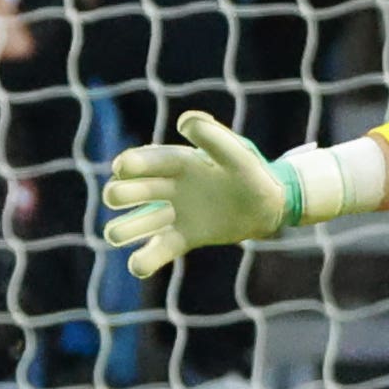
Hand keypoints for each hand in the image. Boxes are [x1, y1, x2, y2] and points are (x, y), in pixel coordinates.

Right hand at [101, 109, 293, 277]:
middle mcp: (169, 187)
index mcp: (179, 162)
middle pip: (129, 190)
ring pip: (135, 224)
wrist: (270, 206)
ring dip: (122, 230)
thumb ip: (215, 138)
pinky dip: (144, 260)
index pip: (149, 160)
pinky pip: (157, 250)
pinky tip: (138, 266)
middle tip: (120, 198)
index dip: (133, 163)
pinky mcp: (183, 238)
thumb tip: (185, 121)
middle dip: (120, 194)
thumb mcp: (239, 154)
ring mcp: (173, 214)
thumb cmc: (252, 174)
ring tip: (119, 234)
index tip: (122, 167)